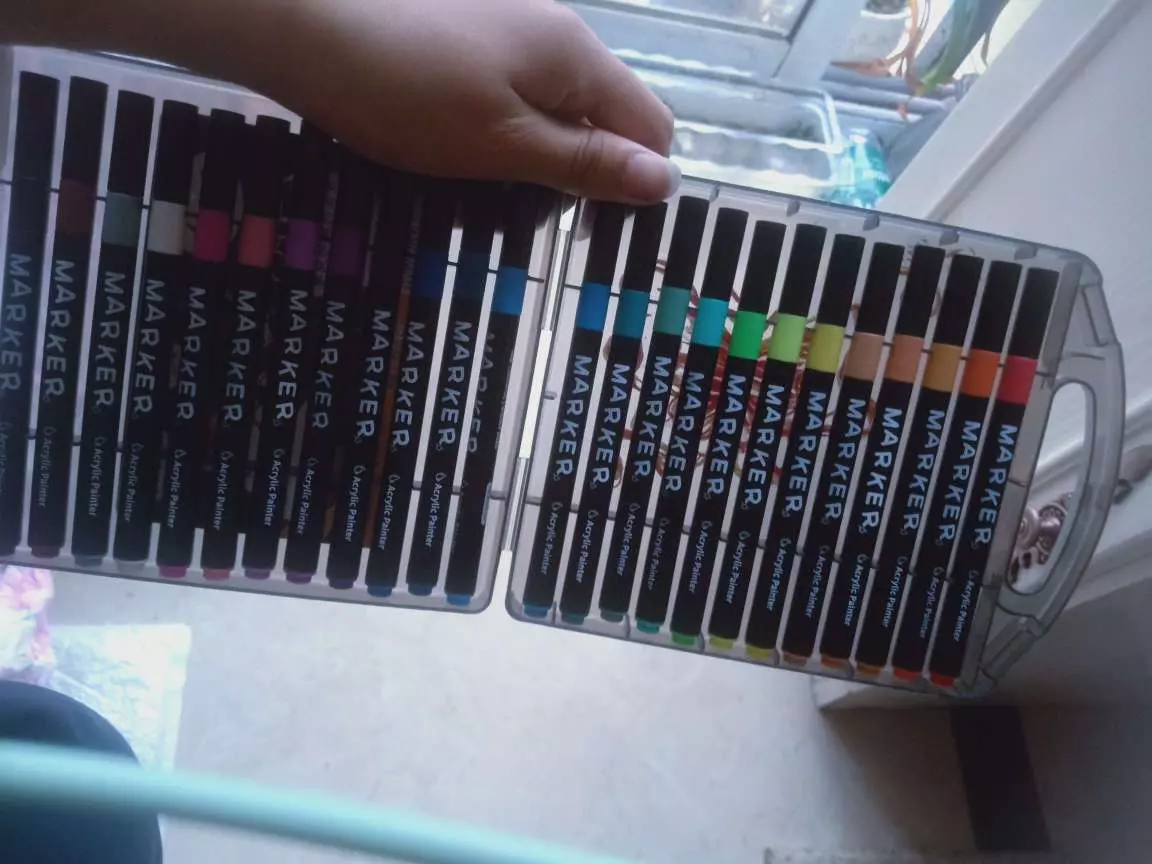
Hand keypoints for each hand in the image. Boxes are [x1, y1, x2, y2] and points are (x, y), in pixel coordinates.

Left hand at [244, 0, 677, 202]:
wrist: (304, 23)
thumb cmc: (406, 94)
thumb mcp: (504, 144)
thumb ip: (586, 163)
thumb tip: (664, 182)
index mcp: (577, 57)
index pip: (652, 126)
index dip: (637, 180)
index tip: (591, 222)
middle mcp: (556, 29)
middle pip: (607, 110)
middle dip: (588, 165)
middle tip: (532, 208)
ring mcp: (511, 21)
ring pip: (559, 100)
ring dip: (543, 147)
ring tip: (489, 179)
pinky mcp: (469, 26)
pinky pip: (517, 84)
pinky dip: (506, 121)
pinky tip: (459, 140)